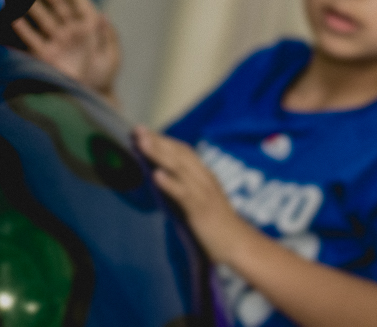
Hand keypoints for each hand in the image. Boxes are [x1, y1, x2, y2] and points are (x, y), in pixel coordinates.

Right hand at [12, 0, 120, 100]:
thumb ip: (106, 38)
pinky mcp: (45, 55)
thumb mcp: (110, 58)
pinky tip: (14, 18)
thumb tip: (102, 16)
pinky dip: (23, 29)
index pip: (80, 3)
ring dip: (34, 6)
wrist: (90, 100)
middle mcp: (71, 32)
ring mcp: (57, 42)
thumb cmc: (104, 78)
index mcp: (89, 29)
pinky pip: (33, 38)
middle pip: (59, 6)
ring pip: (43, 19)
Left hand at [133, 126, 249, 262]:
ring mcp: (204, 193)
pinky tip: (156, 175)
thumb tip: (157, 175)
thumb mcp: (199, 200)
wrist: (239, 245)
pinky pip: (185, 194)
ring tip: (142, 143)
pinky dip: (170, 184)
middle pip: (179, 154)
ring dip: (159, 154)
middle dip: (158, 141)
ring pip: (179, 169)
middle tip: (137, 129)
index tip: (143, 131)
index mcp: (204, 176)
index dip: (163, 139)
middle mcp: (204, 179)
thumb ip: (182, 187)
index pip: (182, 151)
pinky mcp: (201, 210)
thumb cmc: (215, 225)